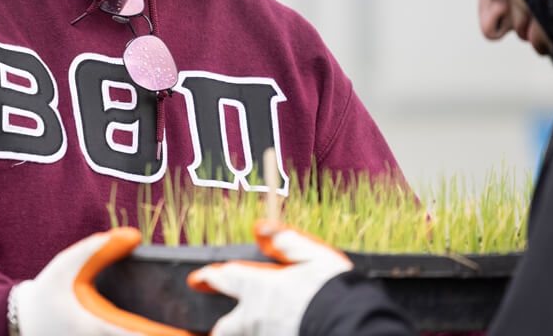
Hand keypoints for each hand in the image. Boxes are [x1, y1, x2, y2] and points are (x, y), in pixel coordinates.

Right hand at [11, 226, 192, 335]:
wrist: (17, 323)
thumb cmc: (45, 295)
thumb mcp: (68, 265)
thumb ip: (99, 249)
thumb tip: (134, 236)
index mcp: (98, 327)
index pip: (142, 335)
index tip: (194, 332)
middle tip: (201, 334)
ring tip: (187, 335)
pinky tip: (161, 335)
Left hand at [188, 220, 351, 335]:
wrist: (355, 329)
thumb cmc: (336, 292)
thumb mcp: (316, 256)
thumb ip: (286, 241)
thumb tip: (260, 228)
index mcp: (262, 289)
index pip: (226, 278)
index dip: (210, 276)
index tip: (198, 280)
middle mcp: (256, 319)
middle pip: (224, 328)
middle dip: (222, 327)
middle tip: (223, 326)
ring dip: (245, 333)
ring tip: (257, 329)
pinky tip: (279, 333)